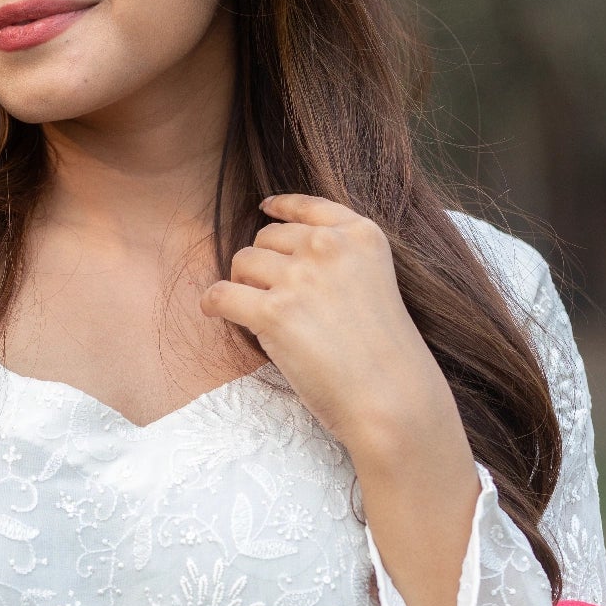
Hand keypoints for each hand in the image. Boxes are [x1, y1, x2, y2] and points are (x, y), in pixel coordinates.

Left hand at [199, 192, 455, 463]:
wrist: (392, 398)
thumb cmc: (385, 355)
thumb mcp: (375, 284)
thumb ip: (339, 261)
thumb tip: (278, 253)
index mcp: (362, 236)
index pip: (309, 206)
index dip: (282, 207)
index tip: (265, 209)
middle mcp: (330, 247)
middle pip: (267, 237)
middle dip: (263, 263)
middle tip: (273, 297)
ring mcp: (302, 277)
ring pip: (242, 261)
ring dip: (243, 285)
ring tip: (259, 313)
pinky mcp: (275, 312)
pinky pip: (221, 294)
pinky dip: (213, 303)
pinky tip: (215, 311)